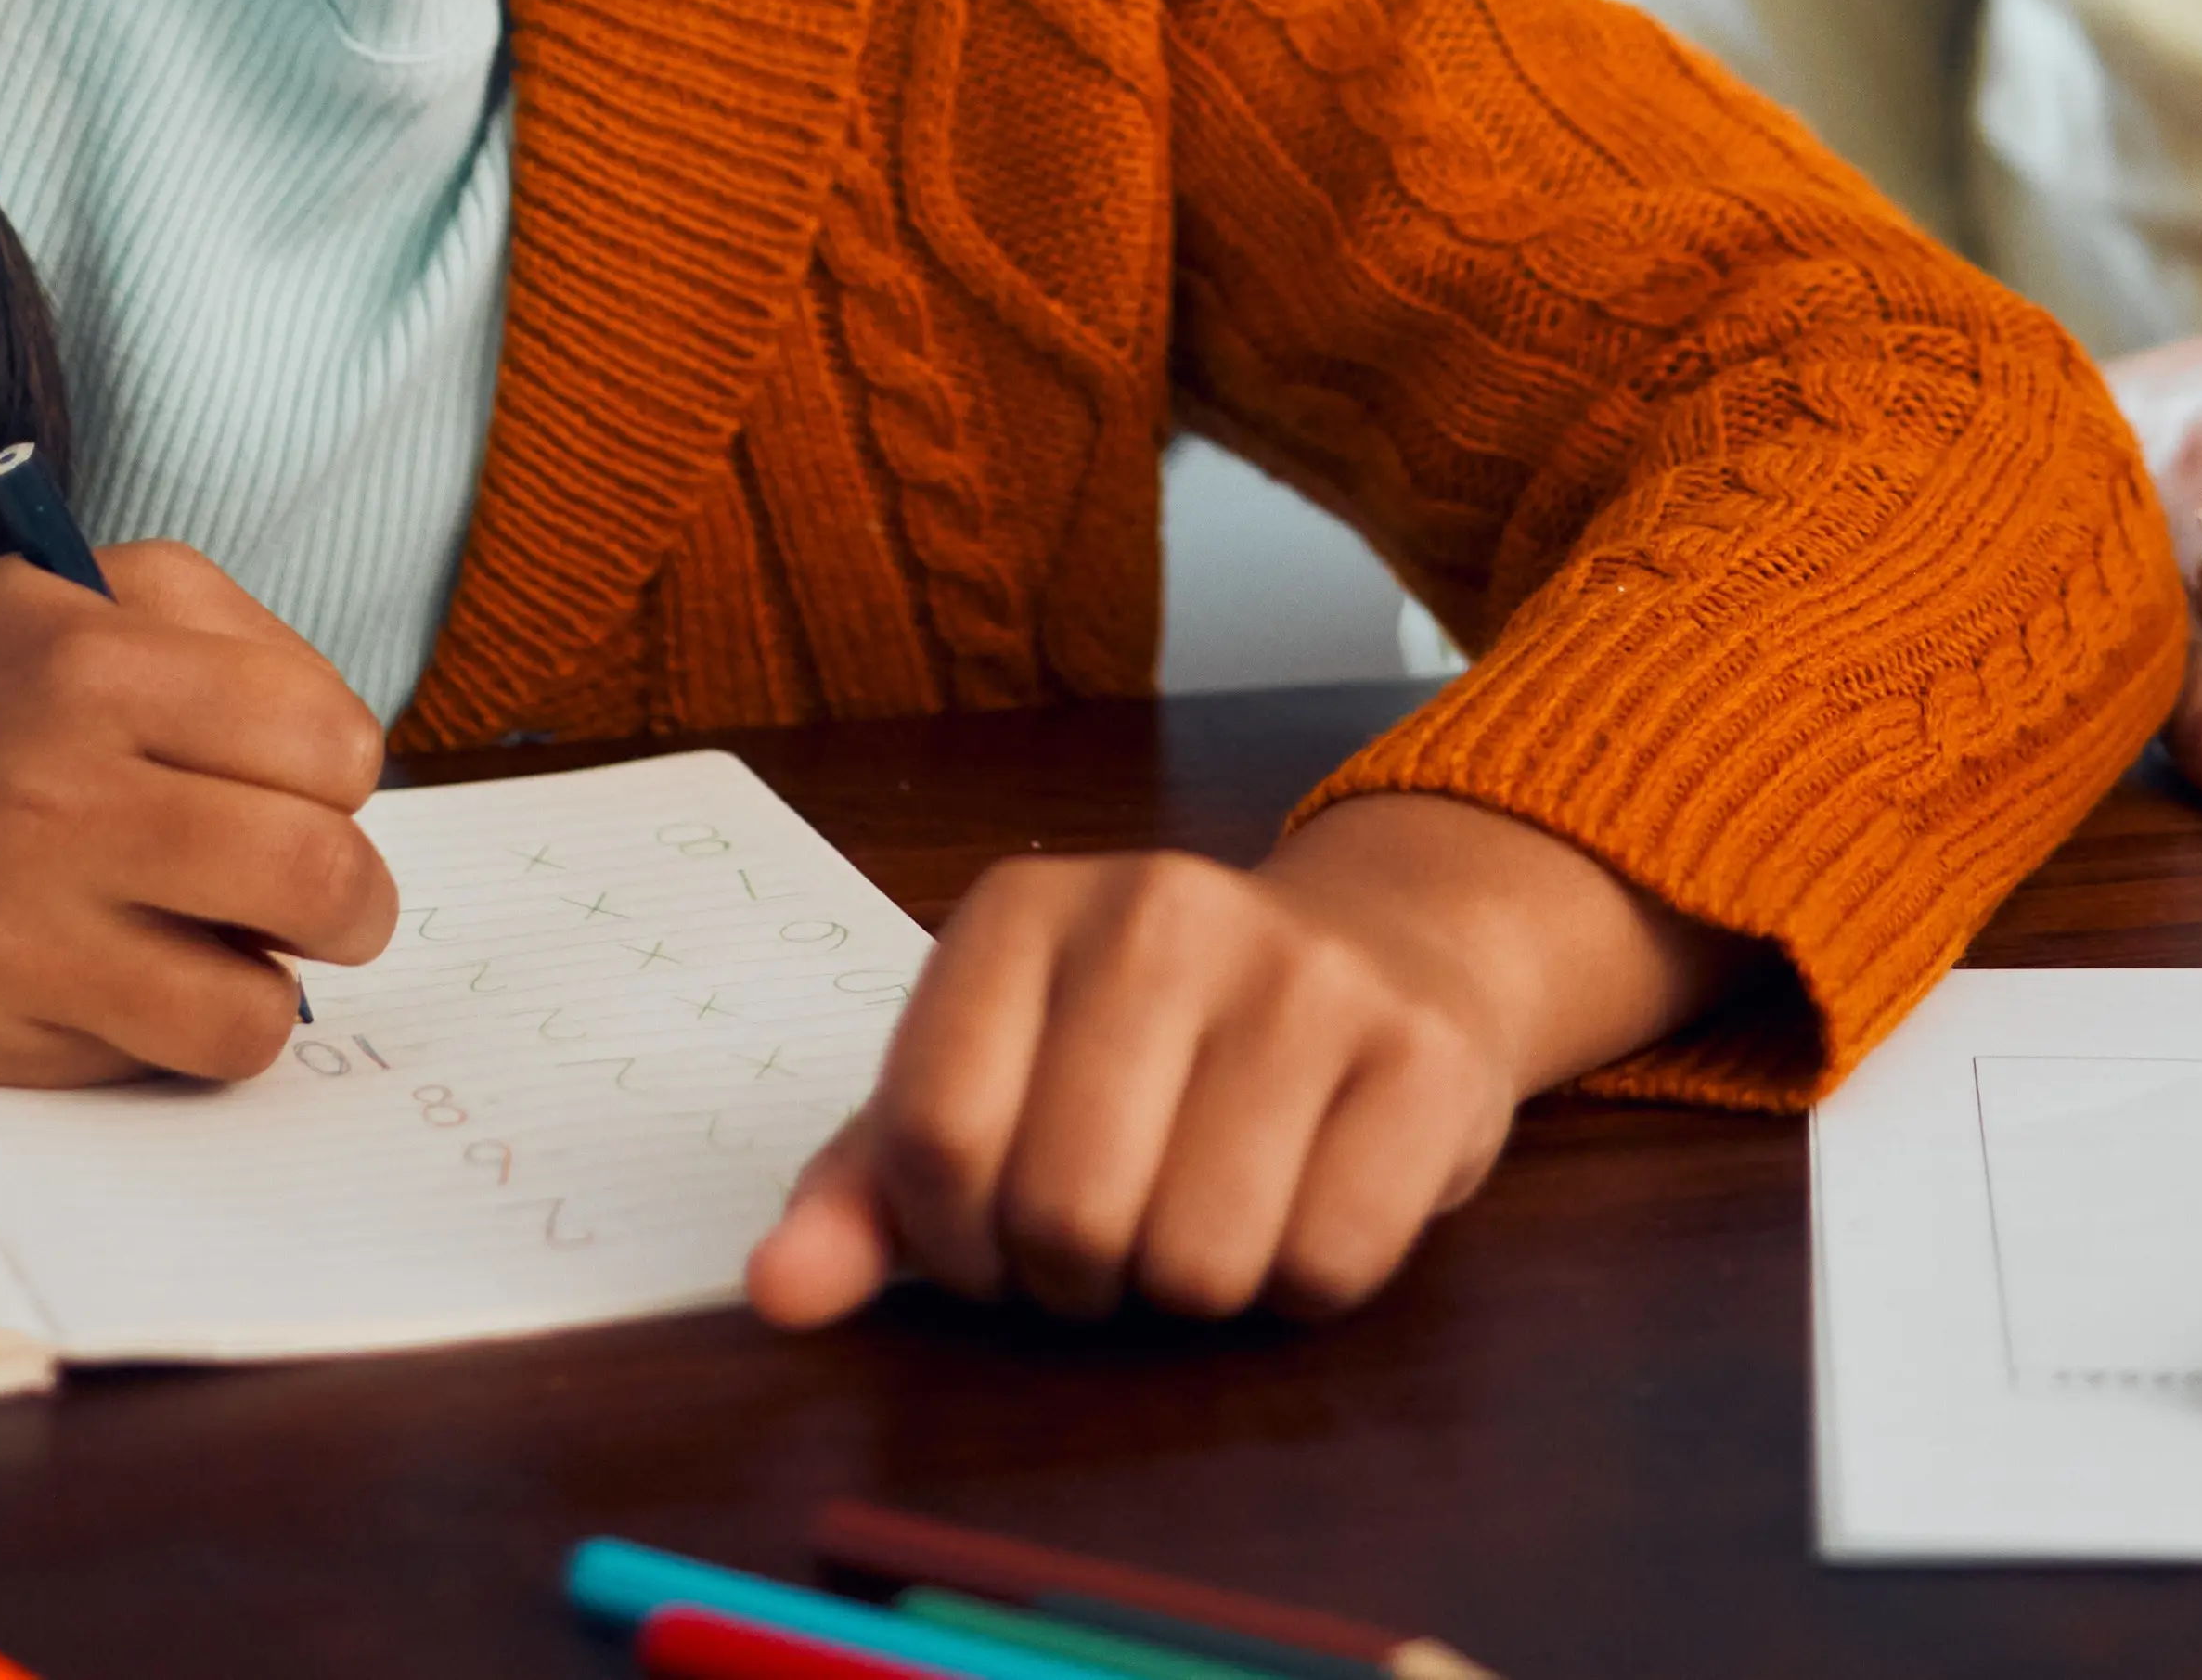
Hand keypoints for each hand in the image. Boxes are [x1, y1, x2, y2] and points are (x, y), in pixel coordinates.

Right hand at [0, 539, 401, 1084]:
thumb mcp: (92, 590)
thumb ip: (243, 645)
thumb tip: (351, 772)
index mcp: (99, 666)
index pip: (332, 747)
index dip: (342, 775)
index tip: (307, 786)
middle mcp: (56, 795)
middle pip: (318, 881)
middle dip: (355, 899)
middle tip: (330, 898)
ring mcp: (13, 927)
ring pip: (254, 1011)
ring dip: (279, 987)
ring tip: (246, 952)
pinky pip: (154, 1065)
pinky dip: (176, 1033)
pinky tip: (138, 978)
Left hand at [744, 791, 1723, 1326]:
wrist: (1387, 954)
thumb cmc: (1152, 1050)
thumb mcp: (991, 1089)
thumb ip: (871, 1194)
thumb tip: (778, 1291)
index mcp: (1021, 910)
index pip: (935, 1138)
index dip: (957, 1244)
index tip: (996, 1237)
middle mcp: (1162, 910)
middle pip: (1067, 1211)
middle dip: (1078, 1280)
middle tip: (1113, 1237)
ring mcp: (1304, 974)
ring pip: (1199, 1261)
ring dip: (1190, 1290)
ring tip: (1204, 1217)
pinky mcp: (1423, 1054)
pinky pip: (1327, 1265)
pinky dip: (1301, 1287)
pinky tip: (1303, 1204)